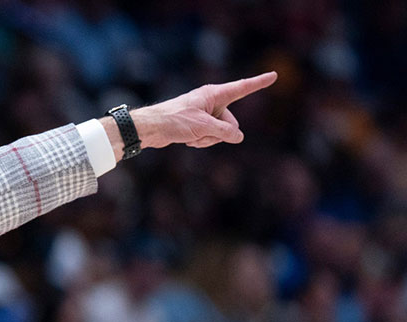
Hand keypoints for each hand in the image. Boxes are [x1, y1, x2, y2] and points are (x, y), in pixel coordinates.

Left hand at [122, 72, 277, 153]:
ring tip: (191, 137)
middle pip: (231, 123)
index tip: (274, 75)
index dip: (259, 83)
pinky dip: (200, 142)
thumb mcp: (203, 127)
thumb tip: (238, 137)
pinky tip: (186, 141)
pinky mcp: (198, 125)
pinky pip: (209, 138)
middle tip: (201, 132)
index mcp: (214, 94)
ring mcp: (205, 115)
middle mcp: (211, 102)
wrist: (151, 129)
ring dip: (208, 140)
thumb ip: (224, 131)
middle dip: (220, 133)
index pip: (242, 88)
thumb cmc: (174, 120)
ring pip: (220, 133)